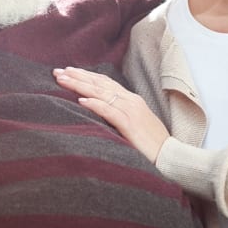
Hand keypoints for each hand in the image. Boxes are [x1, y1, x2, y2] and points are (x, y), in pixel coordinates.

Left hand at [53, 67, 169, 162]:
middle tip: (57, 71)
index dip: (86, 75)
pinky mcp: (130, 125)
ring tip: (63, 80)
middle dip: (77, 76)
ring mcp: (131, 111)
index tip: (68, 71)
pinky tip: (81, 100)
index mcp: (131, 100)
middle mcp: (131, 101)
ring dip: (80, 85)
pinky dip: (95, 104)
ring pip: (101, 93)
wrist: (170, 156)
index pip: (104, 82)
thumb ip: (119, 115)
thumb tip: (100, 112)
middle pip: (100, 83)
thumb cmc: (151, 144)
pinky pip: (109, 111)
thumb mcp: (134, 125)